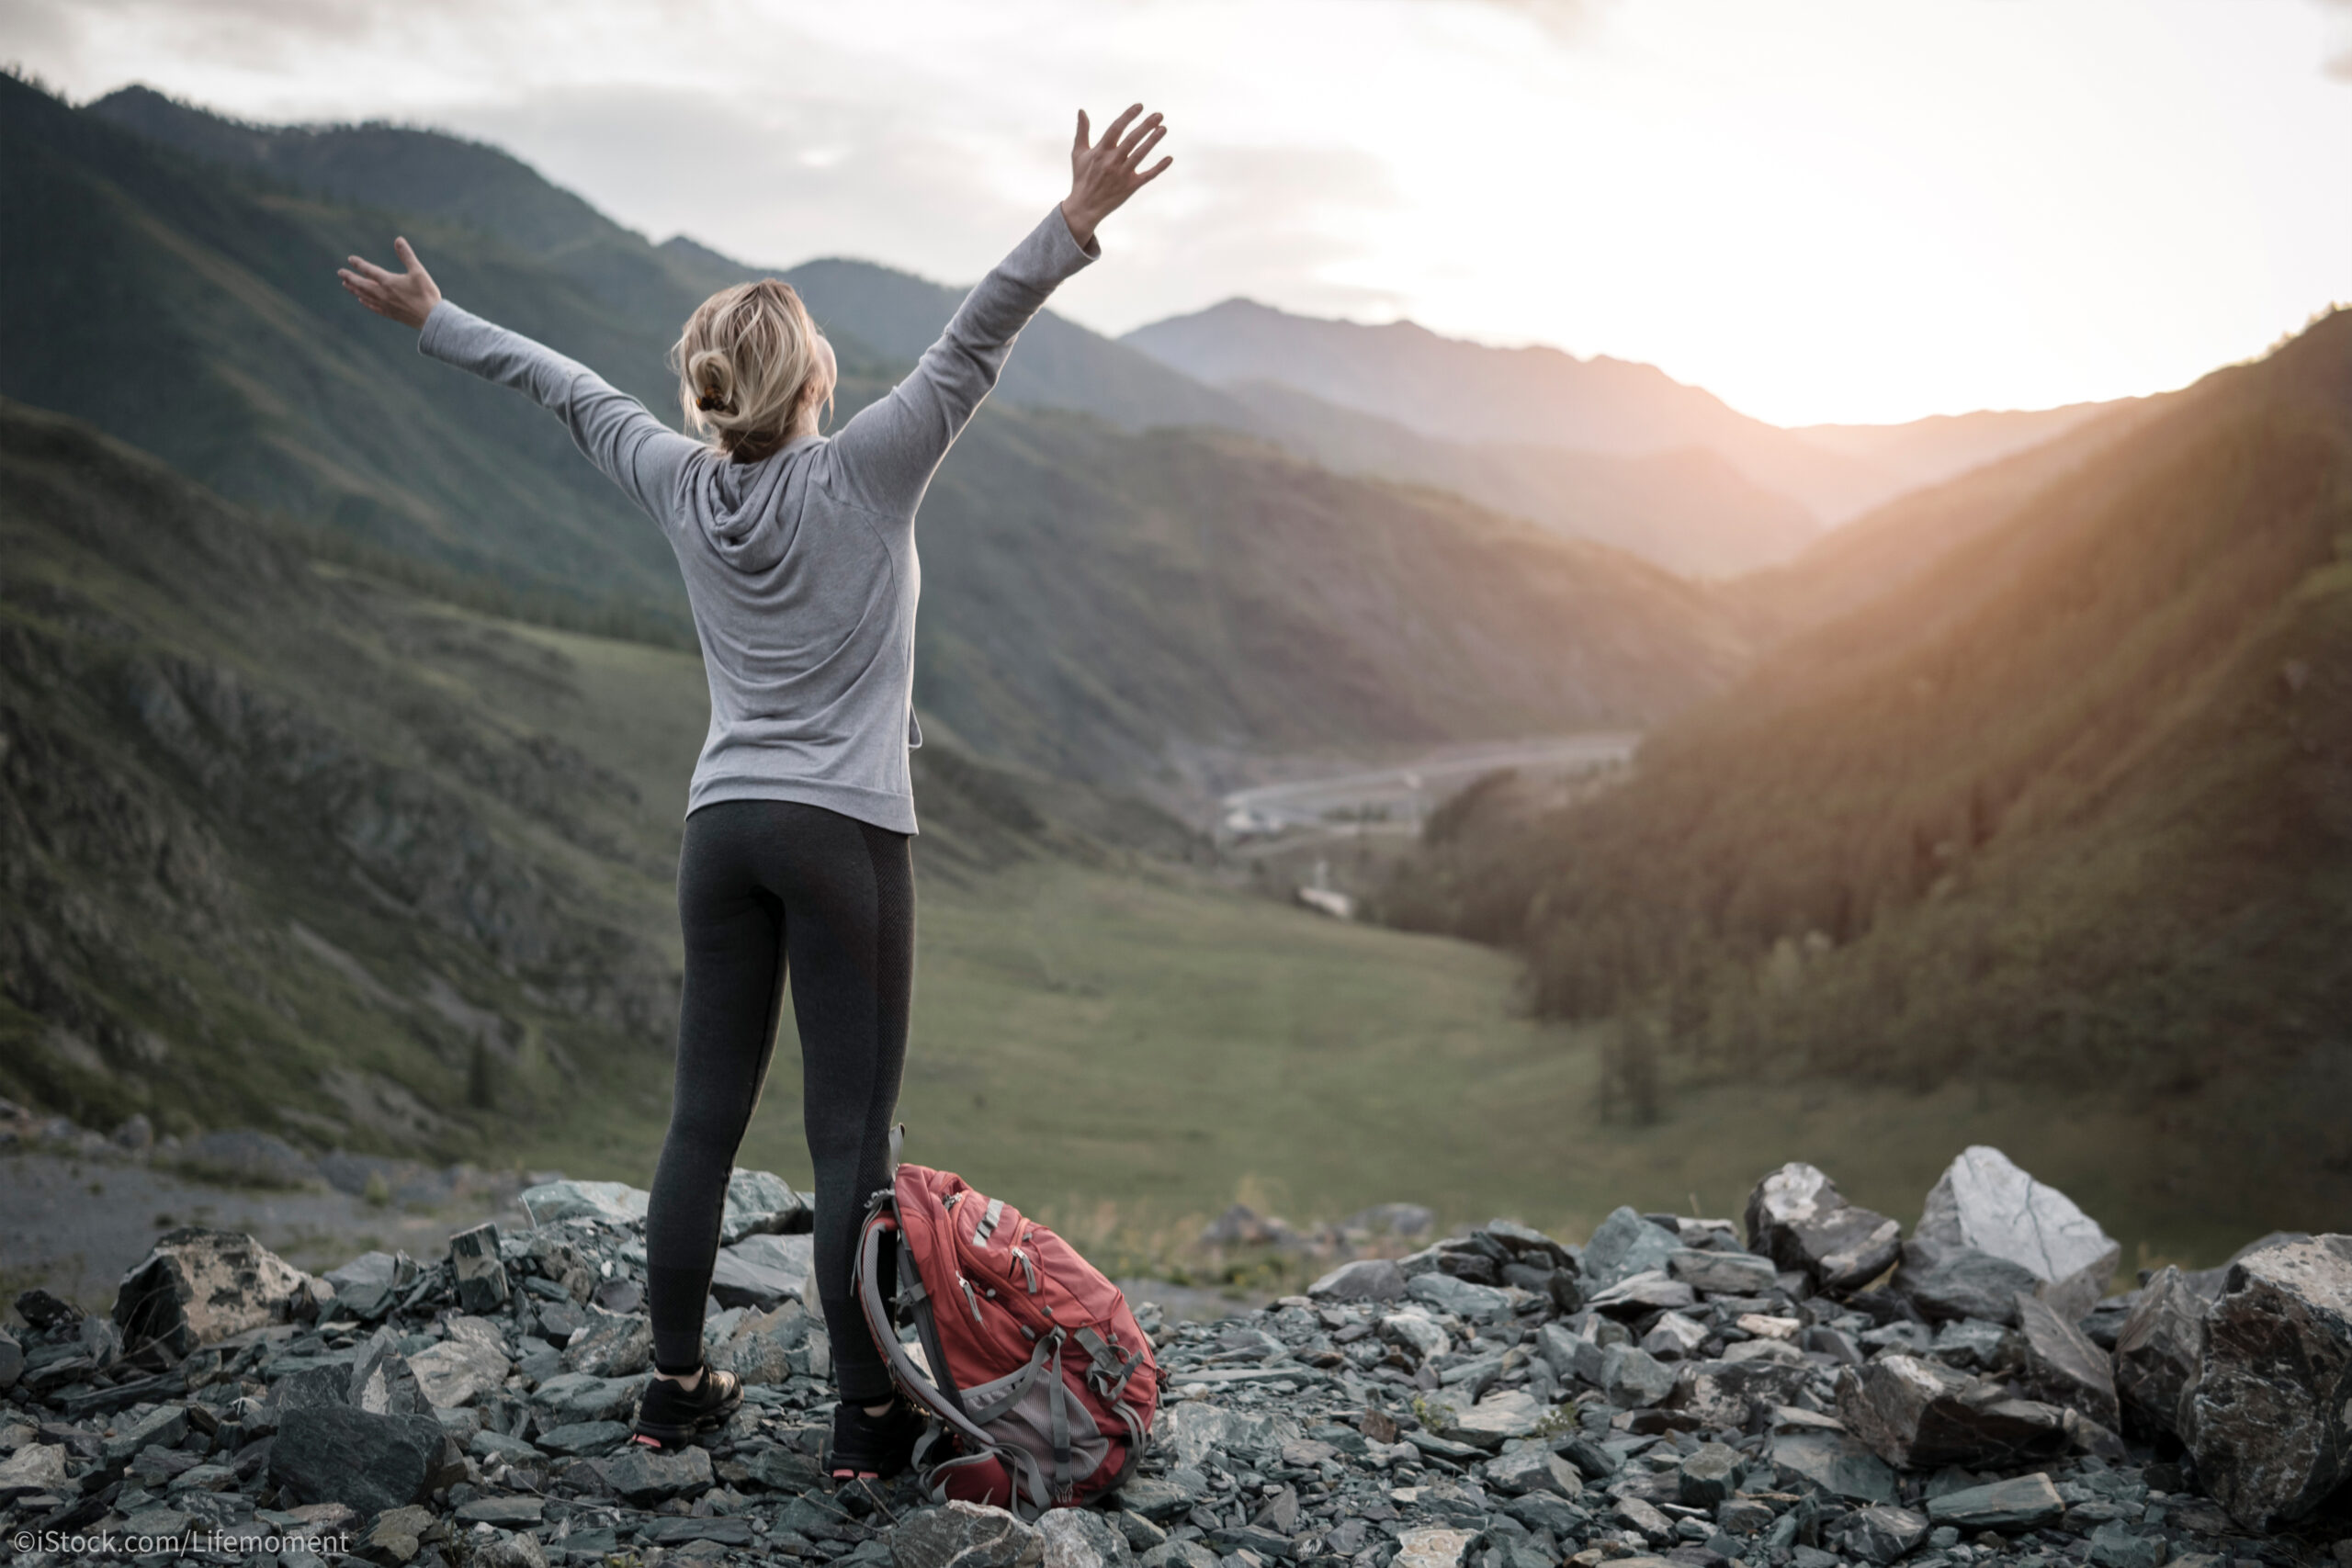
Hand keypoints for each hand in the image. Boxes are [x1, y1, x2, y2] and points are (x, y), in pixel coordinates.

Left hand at [338, 237, 442, 329]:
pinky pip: (373, 307)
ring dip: (354, 289)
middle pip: (362, 284)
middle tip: (340, 273)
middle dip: (350, 278)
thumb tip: (398, 240)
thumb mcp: (418, 272)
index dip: (359, 264)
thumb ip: (407, 256)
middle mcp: (383, 293)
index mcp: (388, 282)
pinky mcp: (390, 314)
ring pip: (365, 295)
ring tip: (346, 285)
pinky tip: (361, 300)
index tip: (350, 259)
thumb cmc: (427, 294)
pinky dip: (365, 302)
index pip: (369, 270)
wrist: (432, 318)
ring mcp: (385, 305)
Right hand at [1061, 104, 1171, 248]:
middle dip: (1146, 126)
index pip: (1116, 129)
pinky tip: (1169, 158)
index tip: (1140, 106)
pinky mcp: (1131, 186)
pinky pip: (1148, 175)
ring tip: (1164, 128)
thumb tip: (1081, 110)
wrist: (1085, 207)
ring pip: (1141, 154)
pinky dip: (1159, 167)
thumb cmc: (1082, 178)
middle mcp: (1112, 161)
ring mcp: (1122, 174)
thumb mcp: (1078, 153)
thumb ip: (1082, 131)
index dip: (1128, 116)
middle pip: (1132, 139)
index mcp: (1100, 151)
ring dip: (1153, 141)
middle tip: (1159, 115)